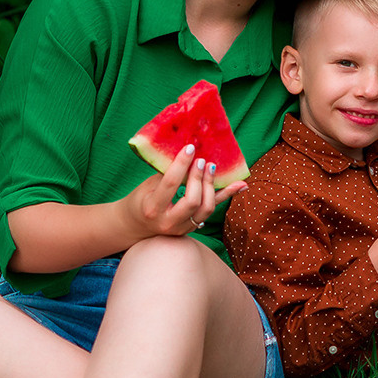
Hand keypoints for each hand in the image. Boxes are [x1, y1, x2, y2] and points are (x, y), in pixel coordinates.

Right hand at [121, 144, 245, 239]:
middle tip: (202, 160)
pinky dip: (227, 196)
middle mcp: (168, 222)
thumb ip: (167, 173)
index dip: (182, 164)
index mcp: (152, 208)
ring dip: (211, 186)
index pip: (170, 184)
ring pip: (206, 209)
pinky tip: (241, 185)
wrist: (136, 225)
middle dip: (199, 178)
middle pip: (192, 200)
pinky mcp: (192, 229)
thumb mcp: (148, 185)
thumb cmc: (141, 199)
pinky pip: (212, 210)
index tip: (190, 148)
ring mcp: (181, 229)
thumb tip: (189, 153)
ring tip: (211, 168)